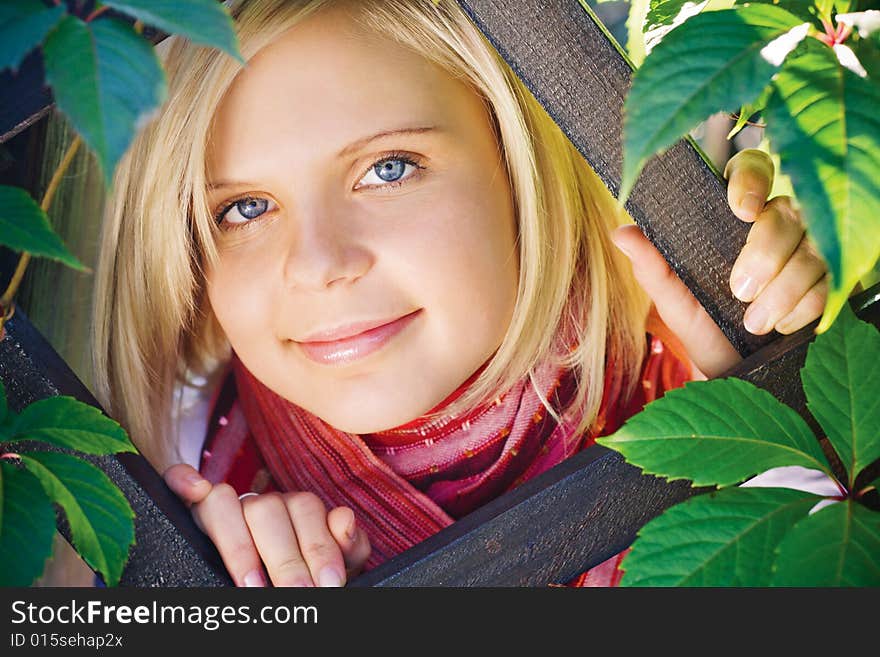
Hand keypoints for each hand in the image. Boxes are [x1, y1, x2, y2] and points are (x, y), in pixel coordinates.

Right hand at [164, 464, 370, 586]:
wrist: (282, 592)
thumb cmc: (306, 577)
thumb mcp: (334, 566)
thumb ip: (346, 546)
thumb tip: (343, 520)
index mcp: (296, 509)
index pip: (306, 509)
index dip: (319, 546)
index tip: (329, 584)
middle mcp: (261, 503)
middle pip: (268, 510)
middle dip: (285, 559)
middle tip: (297, 596)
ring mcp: (225, 505)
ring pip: (225, 500)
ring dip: (238, 545)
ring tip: (253, 585)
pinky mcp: (192, 510)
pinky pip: (179, 479)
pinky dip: (183, 479)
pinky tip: (194, 489)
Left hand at [611, 148, 827, 378]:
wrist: (734, 368)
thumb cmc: (703, 324)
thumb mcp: (674, 298)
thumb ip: (652, 266)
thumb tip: (621, 232)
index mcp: (735, 216)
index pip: (752, 169)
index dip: (752, 179)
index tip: (742, 210)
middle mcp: (777, 222)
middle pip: (787, 212)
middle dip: (766, 254)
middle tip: (740, 291)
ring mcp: (809, 249)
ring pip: (814, 248)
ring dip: (784, 290)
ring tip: (754, 322)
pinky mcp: (832, 278)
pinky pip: (831, 281)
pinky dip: (804, 307)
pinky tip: (781, 325)